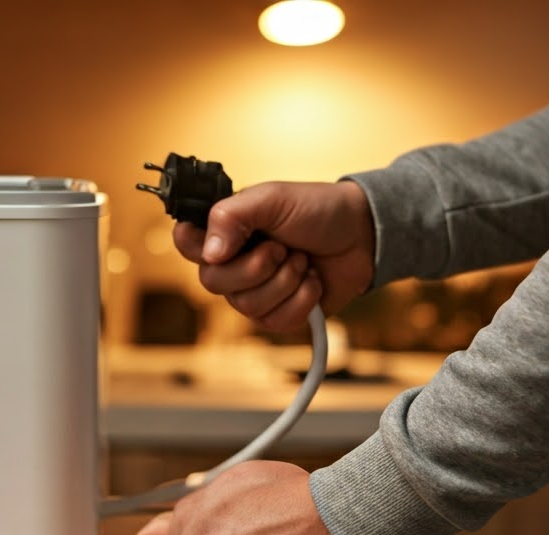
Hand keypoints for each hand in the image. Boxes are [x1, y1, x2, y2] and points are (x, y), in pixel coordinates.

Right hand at [175, 180, 374, 332]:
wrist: (363, 234)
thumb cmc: (317, 209)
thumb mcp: (272, 198)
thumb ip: (232, 216)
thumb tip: (210, 253)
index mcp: (224, 231)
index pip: (185, 244)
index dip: (198, 248)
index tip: (227, 242)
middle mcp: (233, 263)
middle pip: (213, 283)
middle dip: (257, 266)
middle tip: (282, 247)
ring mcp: (255, 291)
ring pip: (247, 306)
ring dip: (285, 281)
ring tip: (302, 260)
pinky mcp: (280, 314)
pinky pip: (275, 322)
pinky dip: (301, 300)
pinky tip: (312, 281)